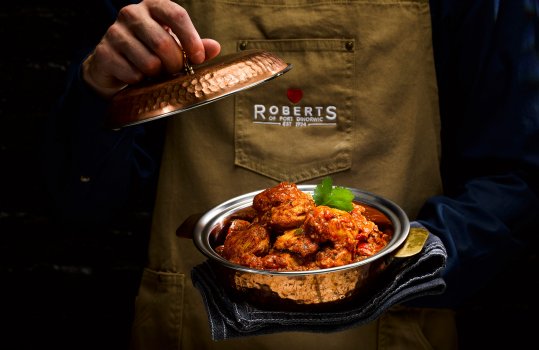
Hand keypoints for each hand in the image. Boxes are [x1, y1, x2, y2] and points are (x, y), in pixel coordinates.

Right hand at [82, 0, 220, 97]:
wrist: (113, 65)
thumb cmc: (149, 52)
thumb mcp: (175, 46)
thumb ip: (195, 47)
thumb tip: (215, 47)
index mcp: (153, 6)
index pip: (176, 15)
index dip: (191, 38)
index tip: (198, 57)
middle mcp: (131, 14)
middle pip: (163, 43)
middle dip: (174, 64)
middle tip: (174, 70)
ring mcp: (114, 32)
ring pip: (149, 62)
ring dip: (157, 75)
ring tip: (154, 73)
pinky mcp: (104, 53)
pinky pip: (132, 74)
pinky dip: (140, 81)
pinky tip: (137, 77)